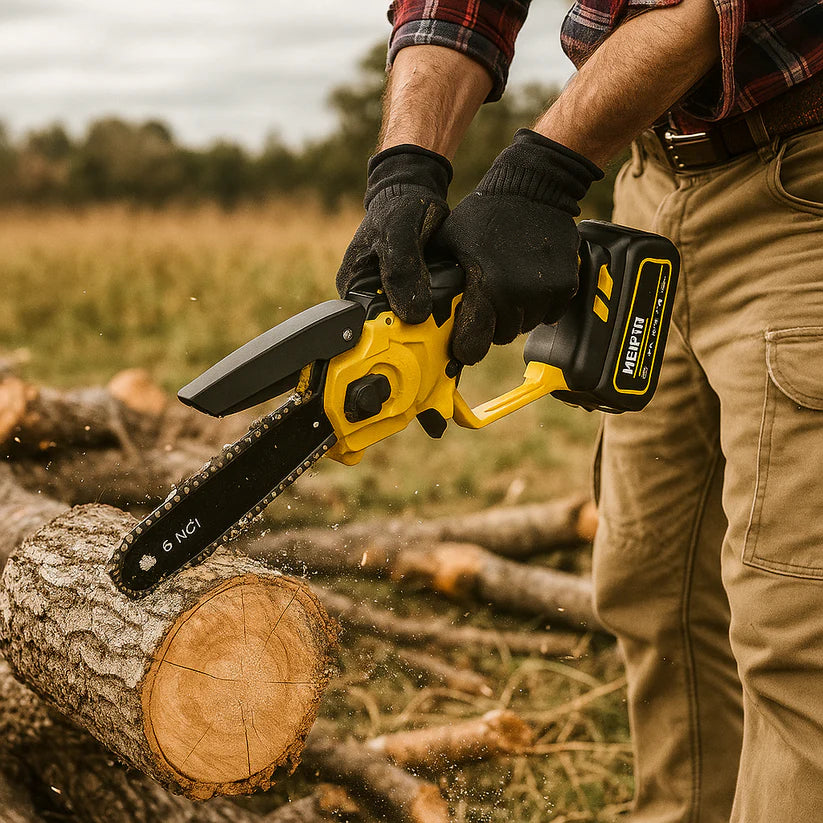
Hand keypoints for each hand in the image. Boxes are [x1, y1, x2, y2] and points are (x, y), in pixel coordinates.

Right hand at [336, 145, 451, 323]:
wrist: (416, 190)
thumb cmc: (399, 206)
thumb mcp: (398, 233)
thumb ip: (403, 269)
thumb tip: (413, 314)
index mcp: (353, 286)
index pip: (366, 327)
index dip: (389, 339)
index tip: (416, 343)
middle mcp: (369, 295)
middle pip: (389, 331)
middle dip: (413, 337)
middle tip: (440, 338)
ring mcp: (390, 295)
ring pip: (408, 325)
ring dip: (429, 329)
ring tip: (449, 329)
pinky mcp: (410, 292)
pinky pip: (423, 313)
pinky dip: (438, 317)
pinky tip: (453, 317)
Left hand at [433, 129, 602, 364]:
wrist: (533, 190)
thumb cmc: (484, 216)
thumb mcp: (448, 240)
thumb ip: (431, 275)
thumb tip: (412, 308)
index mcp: (486, 284)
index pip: (475, 341)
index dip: (467, 348)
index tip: (463, 347)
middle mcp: (518, 292)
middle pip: (502, 336)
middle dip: (492, 324)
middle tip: (488, 300)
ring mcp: (546, 291)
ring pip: (526, 326)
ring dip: (517, 314)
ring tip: (509, 285)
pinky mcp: (567, 286)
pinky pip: (550, 314)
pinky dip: (540, 305)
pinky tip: (530, 282)